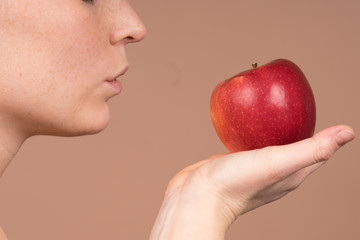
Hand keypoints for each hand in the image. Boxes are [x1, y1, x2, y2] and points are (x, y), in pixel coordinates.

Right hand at [149, 125, 354, 239]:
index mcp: (292, 173)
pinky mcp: (235, 161)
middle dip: (295, 124)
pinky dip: (249, 130)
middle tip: (289, 101)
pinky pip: (247, 141)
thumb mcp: (278, 162)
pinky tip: (243, 121)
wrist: (196, 197)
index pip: (316, 149)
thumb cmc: (236, 183)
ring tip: (268, 106)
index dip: (321, 130)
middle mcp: (275, 171)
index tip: (315, 107)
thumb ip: (312, 148)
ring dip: (270, 126)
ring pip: (268, 141)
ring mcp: (254, 167)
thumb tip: (349, 132)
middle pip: (292, 143)